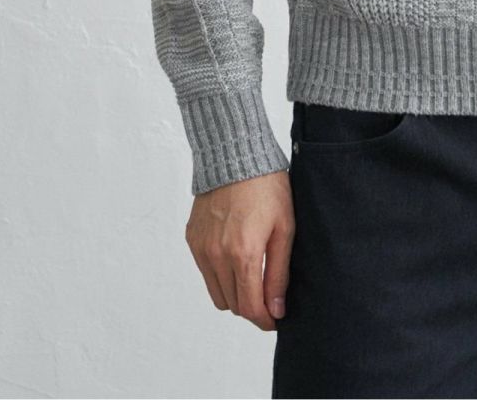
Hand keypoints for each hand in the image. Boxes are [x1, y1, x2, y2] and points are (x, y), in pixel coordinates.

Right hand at [185, 169, 293, 329]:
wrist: (236, 155)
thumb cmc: (267, 187)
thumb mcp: (284, 228)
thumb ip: (279, 273)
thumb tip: (277, 309)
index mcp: (243, 254)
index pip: (250, 307)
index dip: (264, 320)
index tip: (274, 319)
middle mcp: (217, 256)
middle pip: (233, 304)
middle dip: (252, 307)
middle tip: (268, 297)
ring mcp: (201, 248)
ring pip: (217, 293)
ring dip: (234, 293)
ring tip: (253, 276)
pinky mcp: (192, 239)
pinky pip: (205, 271)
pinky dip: (220, 274)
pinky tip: (235, 256)